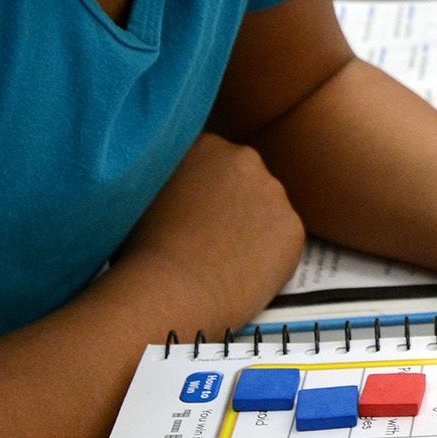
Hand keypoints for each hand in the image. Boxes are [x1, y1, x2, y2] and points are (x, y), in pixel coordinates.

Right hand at [114, 135, 303, 331]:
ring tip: (226, 260)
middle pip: (246, 181)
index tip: (197, 214)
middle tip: (213, 238)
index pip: (216, 162)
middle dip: (234, 205)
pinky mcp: (292, 228)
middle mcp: (245, 160)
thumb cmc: (143, 249)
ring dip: (254, 228)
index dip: (207, 191)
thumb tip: (178, 183)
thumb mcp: (148, 191)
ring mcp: (273, 193)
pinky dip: (270, 256)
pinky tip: (244, 274)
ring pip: (267, 210)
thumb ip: (172, 176)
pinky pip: (283, 241)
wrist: (171, 291)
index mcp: (207, 145)